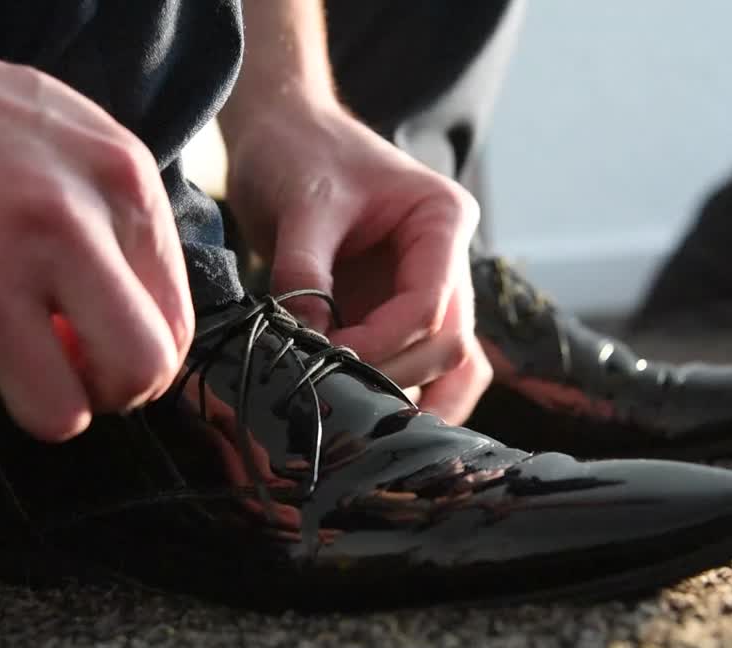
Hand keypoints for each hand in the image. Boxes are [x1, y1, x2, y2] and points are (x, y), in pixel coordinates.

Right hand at [0, 20, 191, 440]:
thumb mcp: (77, 140)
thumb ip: (118, 225)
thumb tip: (139, 322)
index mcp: (119, 184)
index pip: (175, 323)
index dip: (144, 359)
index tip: (104, 351)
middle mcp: (65, 226)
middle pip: (139, 376)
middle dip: (109, 396)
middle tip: (71, 374)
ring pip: (58, 416)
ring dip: (30, 402)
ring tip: (1, 356)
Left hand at [223, 101, 488, 422]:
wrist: (282, 131)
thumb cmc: (298, 149)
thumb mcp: (301, 204)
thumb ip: (303, 273)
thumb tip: (305, 347)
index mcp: (441, 220)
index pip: (430, 304)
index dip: (381, 344)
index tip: (325, 358)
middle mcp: (447, 259)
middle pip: (449, 345)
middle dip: (396, 378)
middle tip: (335, 399)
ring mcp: (425, 288)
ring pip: (449, 366)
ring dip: (411, 401)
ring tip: (362, 433)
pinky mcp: (394, 310)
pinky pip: (414, 364)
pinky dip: (393, 394)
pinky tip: (358, 419)